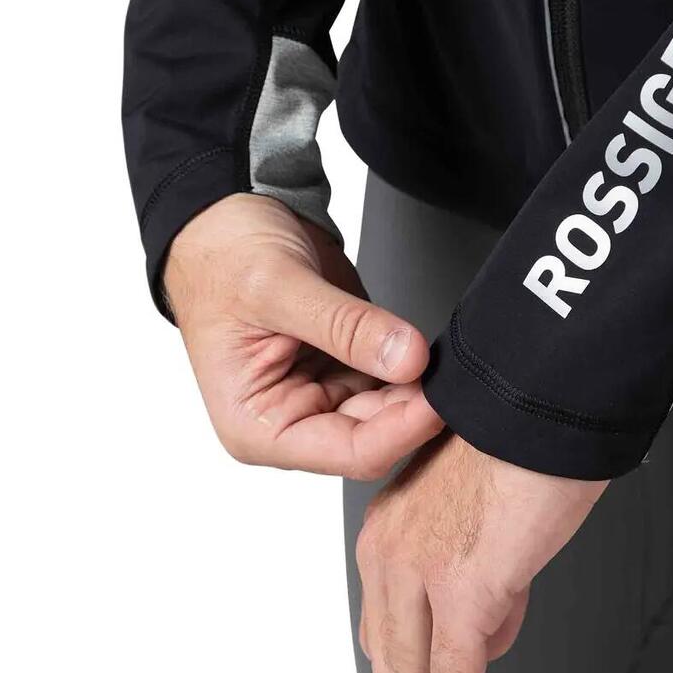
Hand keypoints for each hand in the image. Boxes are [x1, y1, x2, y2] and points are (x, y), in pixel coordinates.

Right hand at [163, 193, 442, 477]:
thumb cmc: (223, 258)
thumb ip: (345, 327)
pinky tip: (429, 347)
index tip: (439, 399)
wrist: (223, 220)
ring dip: (419, 388)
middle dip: (415, 407)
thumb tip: (407, 359)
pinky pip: (392, 379)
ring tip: (443, 356)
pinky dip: (413, 365)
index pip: (350, 452)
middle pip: (377, 435)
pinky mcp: (345, 366)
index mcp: (259, 426)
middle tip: (450, 369)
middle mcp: (292, 419)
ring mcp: (322, 393)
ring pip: (391, 410)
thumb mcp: (279, 287)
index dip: (401, 430)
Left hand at [356, 432, 607, 672]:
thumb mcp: (480, 508)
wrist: (548, 396)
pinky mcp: (460, 589)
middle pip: (393, 665)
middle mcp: (387, 551)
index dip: (432, 663)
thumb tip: (492, 619)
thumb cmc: (527, 437)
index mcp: (388, 528)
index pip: (387, 627)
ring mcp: (416, 571)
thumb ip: (472, 565)